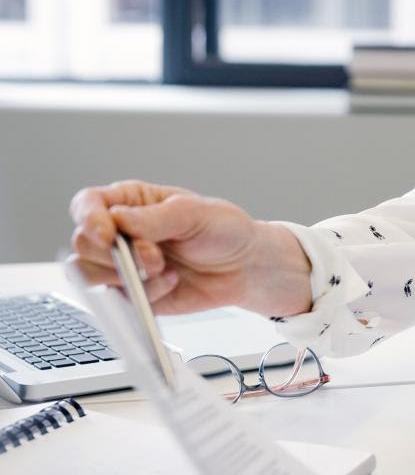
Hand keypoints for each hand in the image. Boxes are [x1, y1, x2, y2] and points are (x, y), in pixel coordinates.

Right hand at [68, 179, 311, 317]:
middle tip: (155, 257)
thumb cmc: (223, 230)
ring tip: (164, 270)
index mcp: (131, 202)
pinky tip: (171, 282)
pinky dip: (145, 295)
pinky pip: (117, 300)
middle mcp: (120, 233)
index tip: (107, 235)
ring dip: (126, 277)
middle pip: (82, 244)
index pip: (87, 204)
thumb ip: (156, 217)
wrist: (244, 267)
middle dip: (115, 255)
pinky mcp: (131, 293)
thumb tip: (118, 219)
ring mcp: (122, 265)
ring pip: (88, 275)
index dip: (88, 219)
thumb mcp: (196, 213)